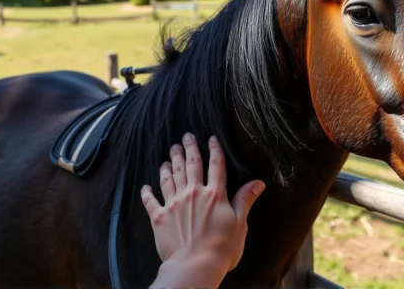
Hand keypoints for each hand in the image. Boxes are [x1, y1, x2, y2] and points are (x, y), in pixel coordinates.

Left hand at [143, 133, 265, 287]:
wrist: (195, 266)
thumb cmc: (222, 248)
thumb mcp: (240, 224)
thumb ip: (245, 200)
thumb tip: (258, 183)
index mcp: (214, 194)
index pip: (216, 166)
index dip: (214, 150)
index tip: (211, 138)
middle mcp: (193, 194)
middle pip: (190, 165)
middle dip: (188, 148)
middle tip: (185, 137)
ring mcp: (173, 204)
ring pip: (170, 177)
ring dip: (169, 164)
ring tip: (168, 155)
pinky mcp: (159, 217)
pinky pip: (150, 200)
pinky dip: (147, 192)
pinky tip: (146, 186)